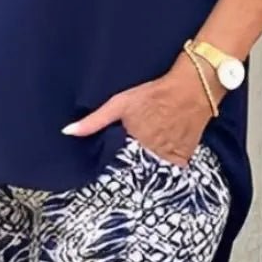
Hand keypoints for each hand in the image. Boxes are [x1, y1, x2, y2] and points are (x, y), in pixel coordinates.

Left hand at [63, 53, 213, 165]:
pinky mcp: (182, 159)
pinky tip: (162, 152)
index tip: (107, 173)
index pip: (116, 167)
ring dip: (148, 167)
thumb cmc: (153, 93)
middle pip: (134, 171)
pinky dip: (165, 164)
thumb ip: (94, 121)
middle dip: (130, 169)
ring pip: (151, 172)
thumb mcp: (120, 103)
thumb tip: (67, 132)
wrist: (193, 89)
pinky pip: (169, 170)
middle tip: (131, 160)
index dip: (112, 168)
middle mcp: (151, 154)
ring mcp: (168, 158)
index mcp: (132, 143)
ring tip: (147, 154)